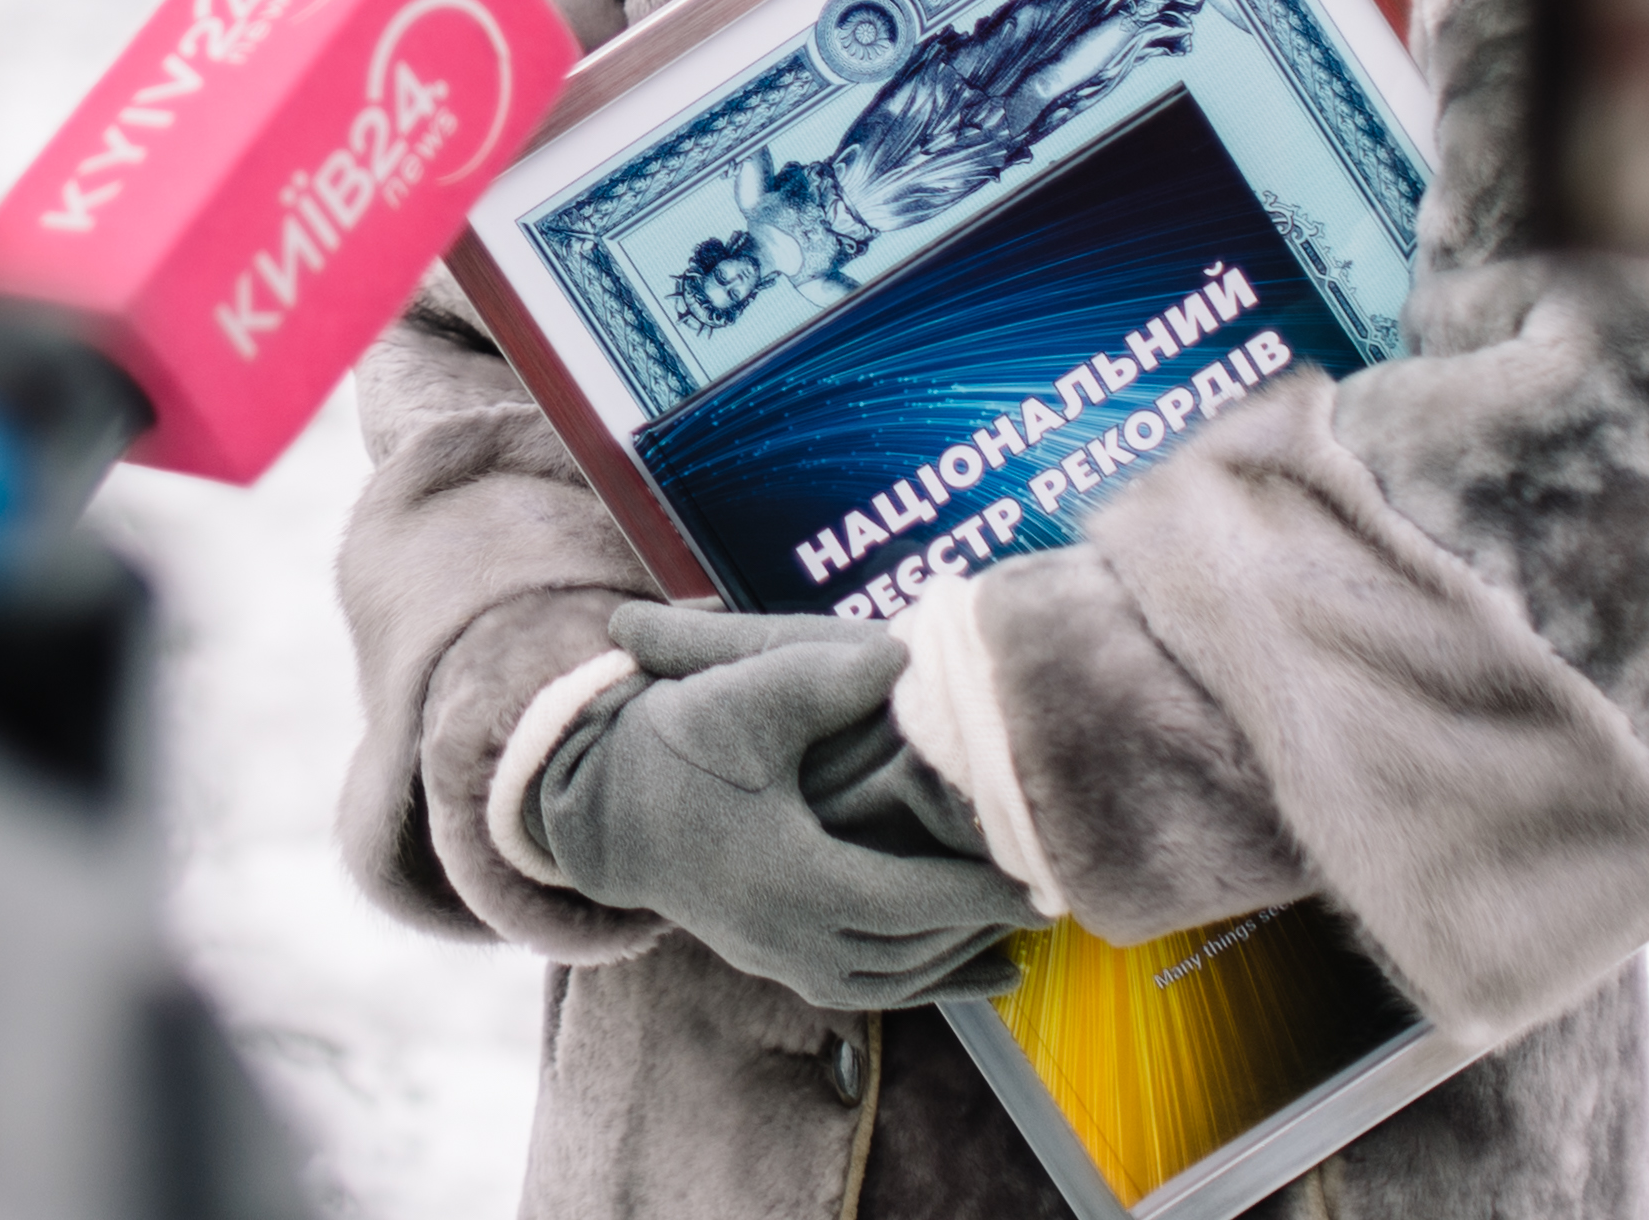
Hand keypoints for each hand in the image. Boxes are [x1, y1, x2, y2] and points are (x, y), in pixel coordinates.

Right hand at [531, 603, 1038, 1009]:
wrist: (593, 807)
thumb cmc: (667, 747)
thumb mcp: (734, 698)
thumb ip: (816, 677)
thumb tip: (898, 658)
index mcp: (793, 877)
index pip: (914, 899)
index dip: (983, 890)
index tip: (1042, 870)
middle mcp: (792, 934)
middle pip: (916, 947)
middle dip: (986, 923)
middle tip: (1056, 888)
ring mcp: (782, 955)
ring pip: (898, 979)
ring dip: (963, 956)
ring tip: (1026, 925)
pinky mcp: (775, 957)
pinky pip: (872, 990)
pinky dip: (933, 985)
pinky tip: (984, 974)